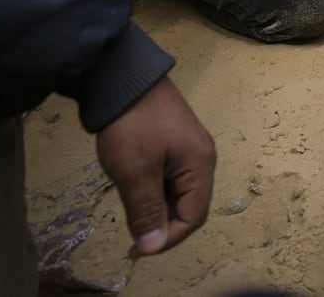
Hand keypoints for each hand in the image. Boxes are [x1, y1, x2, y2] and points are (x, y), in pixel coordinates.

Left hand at [95, 77, 216, 258]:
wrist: (122, 76)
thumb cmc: (132, 125)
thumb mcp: (136, 172)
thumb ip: (146, 211)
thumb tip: (153, 246)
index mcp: (201, 166)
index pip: (194, 217)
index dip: (167, 238)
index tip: (136, 247)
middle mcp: (202, 158)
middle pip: (188, 206)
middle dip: (160, 222)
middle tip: (129, 230)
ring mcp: (188, 148)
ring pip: (176, 192)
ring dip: (154, 205)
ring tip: (127, 201)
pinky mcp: (173, 140)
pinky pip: (168, 176)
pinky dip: (151, 188)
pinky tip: (131, 183)